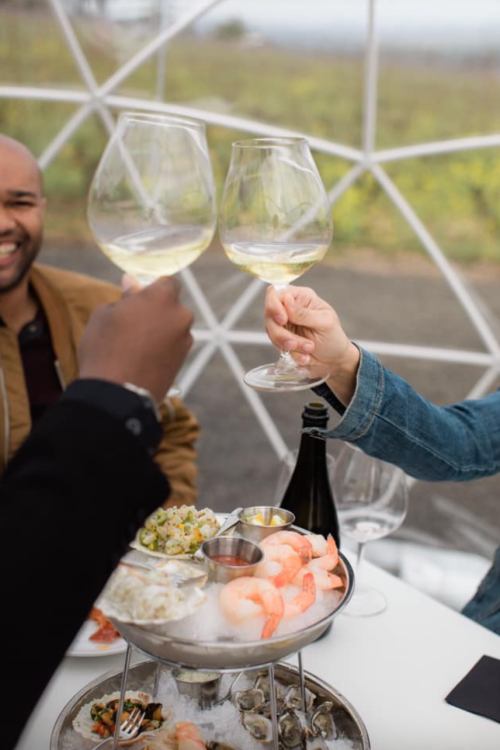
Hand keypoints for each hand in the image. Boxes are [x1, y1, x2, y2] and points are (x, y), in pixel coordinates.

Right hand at [78, 276, 193, 401]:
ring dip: (158, 331)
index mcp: (163, 297)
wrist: (116, 395)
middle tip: (130, 323)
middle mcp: (181, 316)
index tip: (137, 297)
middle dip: (156, 310)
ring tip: (132, 346)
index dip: (152, 288)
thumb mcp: (105, 314)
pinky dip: (161, 348)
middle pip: (171, 306)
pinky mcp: (183, 362)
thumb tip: (132, 283)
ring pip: (172, 327)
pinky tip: (140, 359)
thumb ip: (125, 297)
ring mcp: (185, 341)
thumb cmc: (105, 348)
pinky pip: (172, 347)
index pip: (168, 281)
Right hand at [264, 285, 359, 404]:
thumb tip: (287, 300)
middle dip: (281, 333)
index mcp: (301, 297)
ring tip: (307, 350)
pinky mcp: (282, 338)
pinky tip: (305, 356)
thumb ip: (304, 313)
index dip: (273, 305)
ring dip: (287, 345)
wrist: (334, 359)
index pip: (276, 292)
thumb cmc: (334, 337)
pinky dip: (290, 353)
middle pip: (269, 314)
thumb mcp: (324, 323)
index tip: (283, 321)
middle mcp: (289, 308)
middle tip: (295, 344)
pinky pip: (276, 345)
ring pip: (271, 332)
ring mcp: (284, 324)